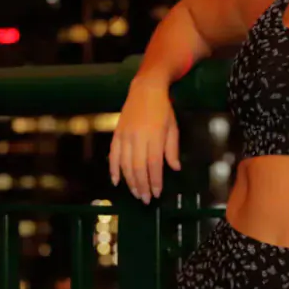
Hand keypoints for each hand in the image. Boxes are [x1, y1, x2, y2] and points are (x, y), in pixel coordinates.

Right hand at [108, 73, 180, 202]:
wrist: (145, 89)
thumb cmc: (163, 109)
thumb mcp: (173, 127)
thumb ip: (172, 149)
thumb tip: (175, 168)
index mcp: (155, 135)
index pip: (154, 164)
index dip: (155, 181)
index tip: (157, 193)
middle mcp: (138, 136)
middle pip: (138, 167)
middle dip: (142, 186)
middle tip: (146, 199)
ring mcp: (125, 135)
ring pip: (125, 164)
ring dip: (130, 182)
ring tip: (136, 193)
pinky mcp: (117, 133)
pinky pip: (113, 155)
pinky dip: (114, 170)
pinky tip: (116, 182)